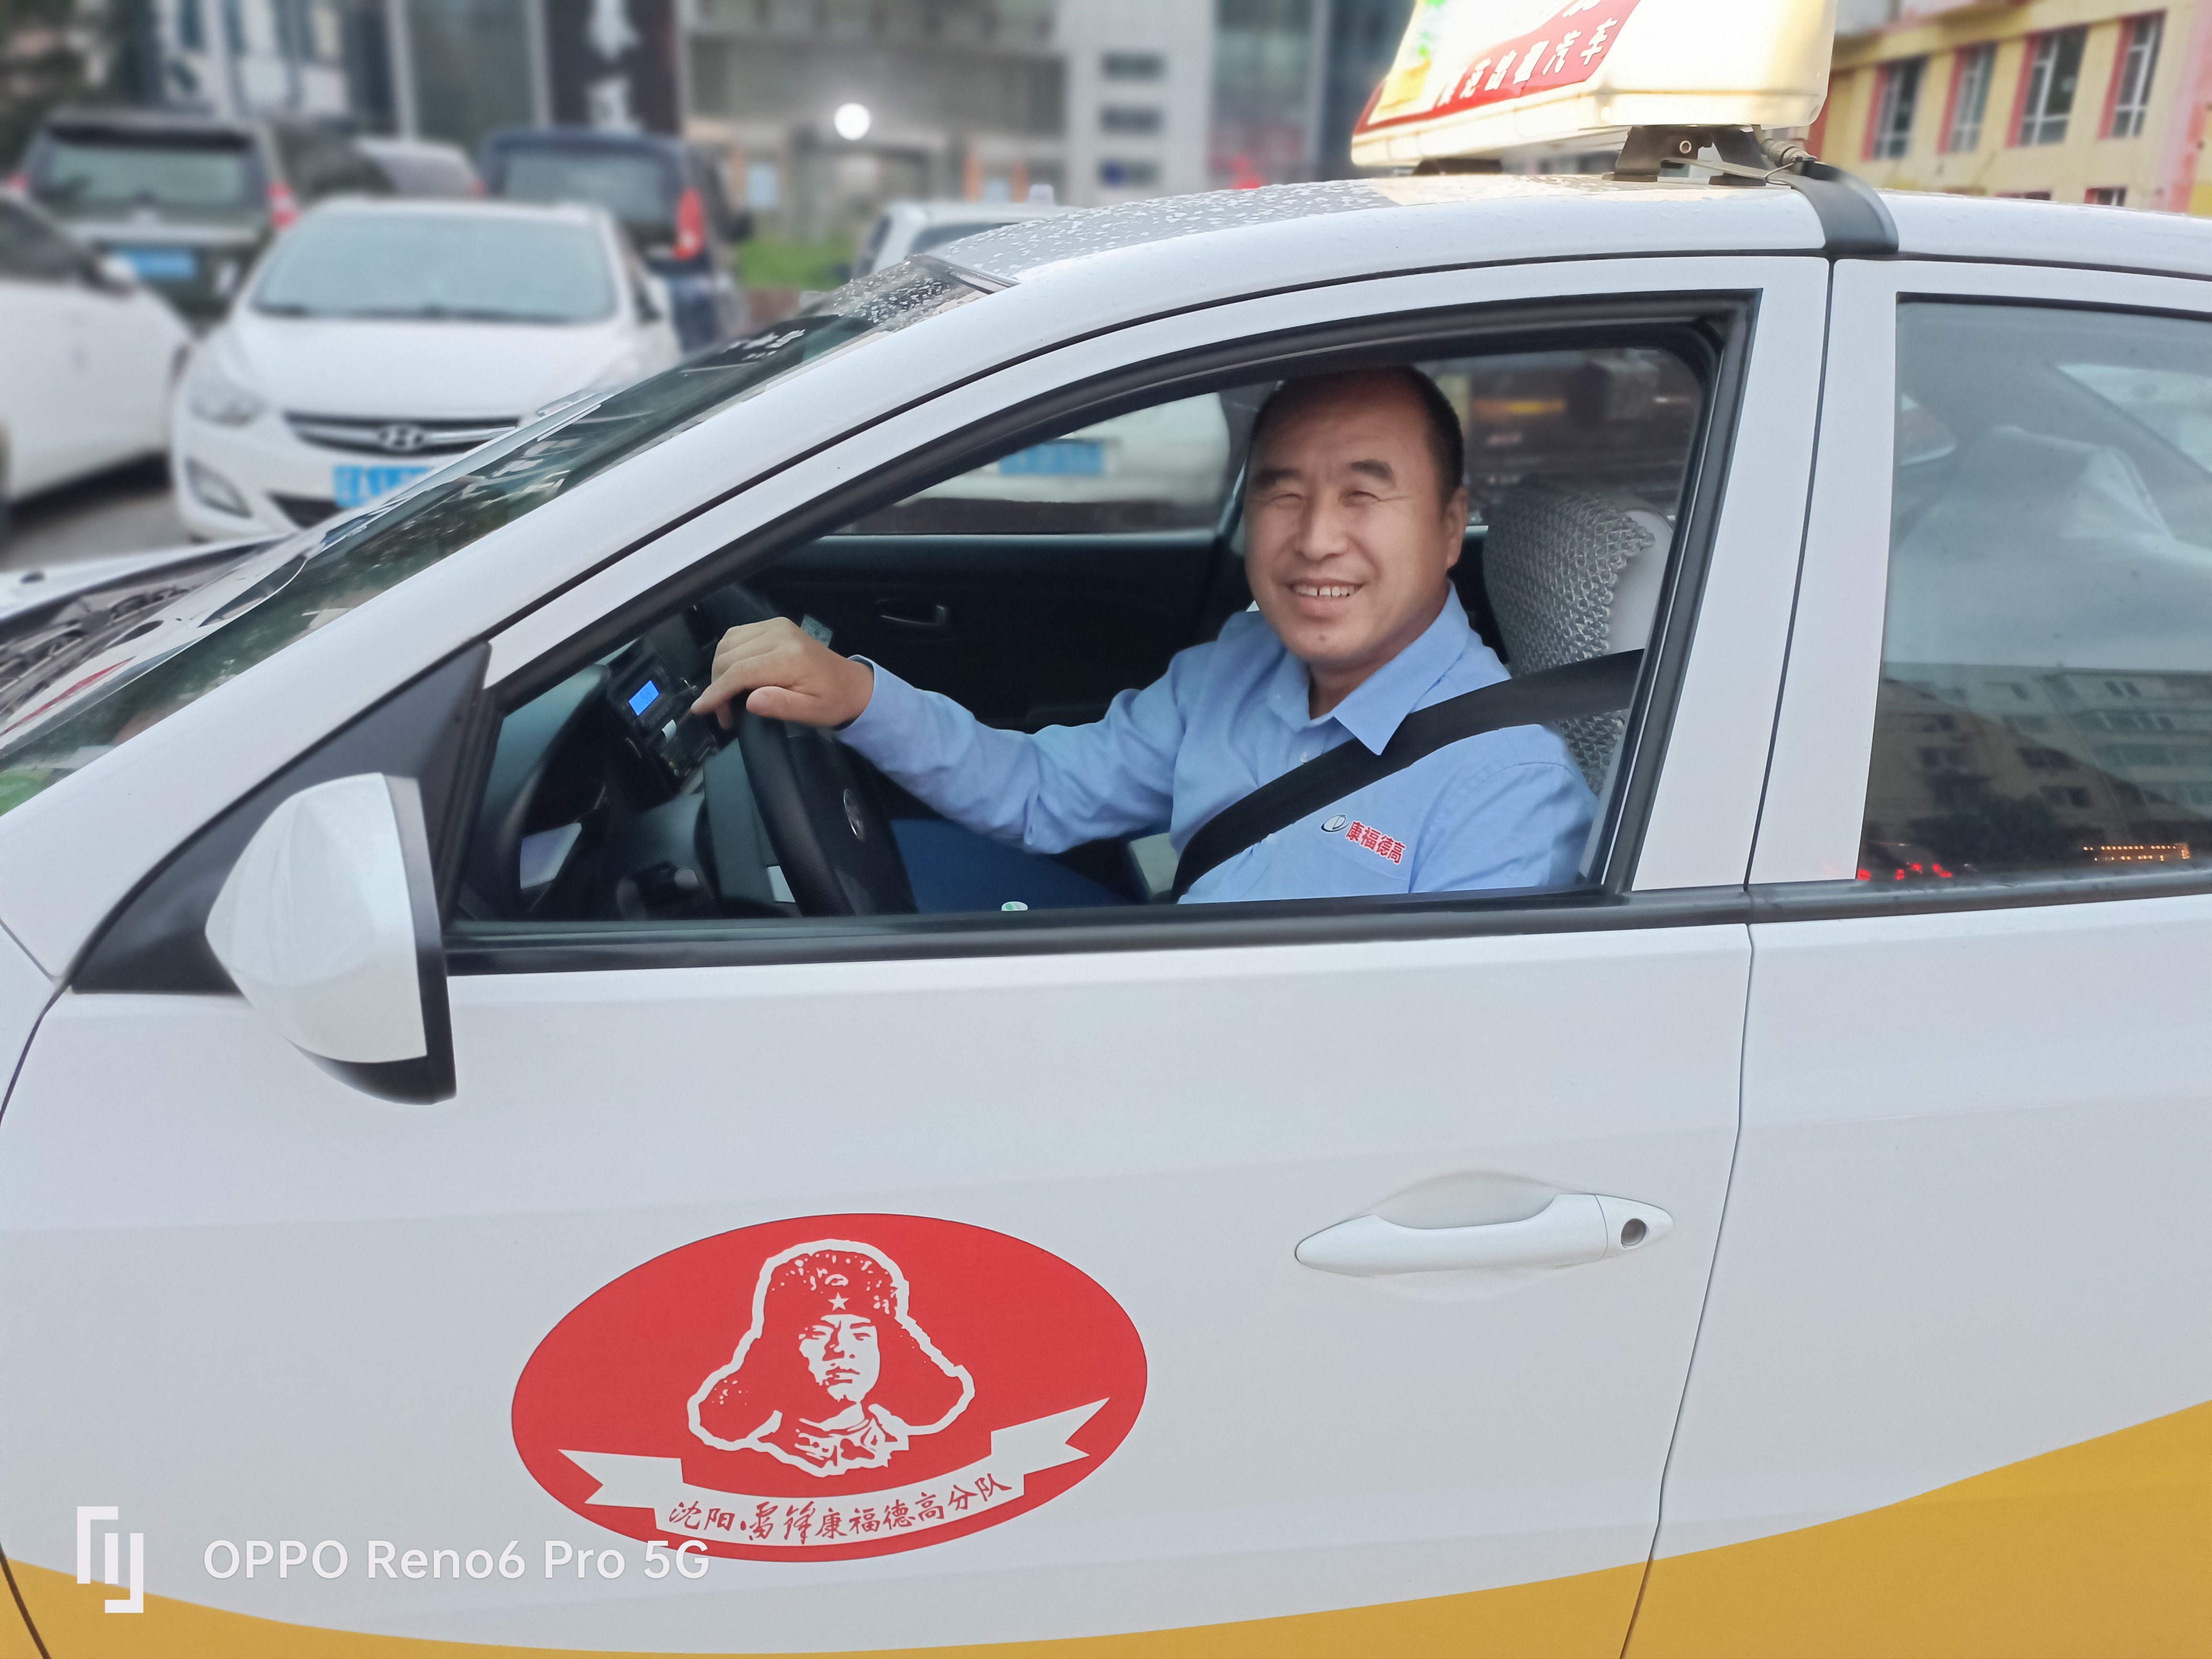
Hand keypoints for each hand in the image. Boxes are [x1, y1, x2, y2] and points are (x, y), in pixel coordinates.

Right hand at [691, 618, 874, 729]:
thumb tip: (750, 701)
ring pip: (728, 644)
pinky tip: (732, 676)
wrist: (852, 683)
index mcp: (790, 657)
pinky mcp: (773, 624)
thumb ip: (781, 706)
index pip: (741, 671)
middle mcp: (779, 635)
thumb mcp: (811, 712)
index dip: (717, 691)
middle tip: (723, 715)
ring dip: (719, 670)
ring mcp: (775, 626)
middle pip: (729, 656)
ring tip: (726, 697)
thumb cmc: (832, 702)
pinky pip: (737, 636)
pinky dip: (727, 656)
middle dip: (717, 686)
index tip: (700, 709)